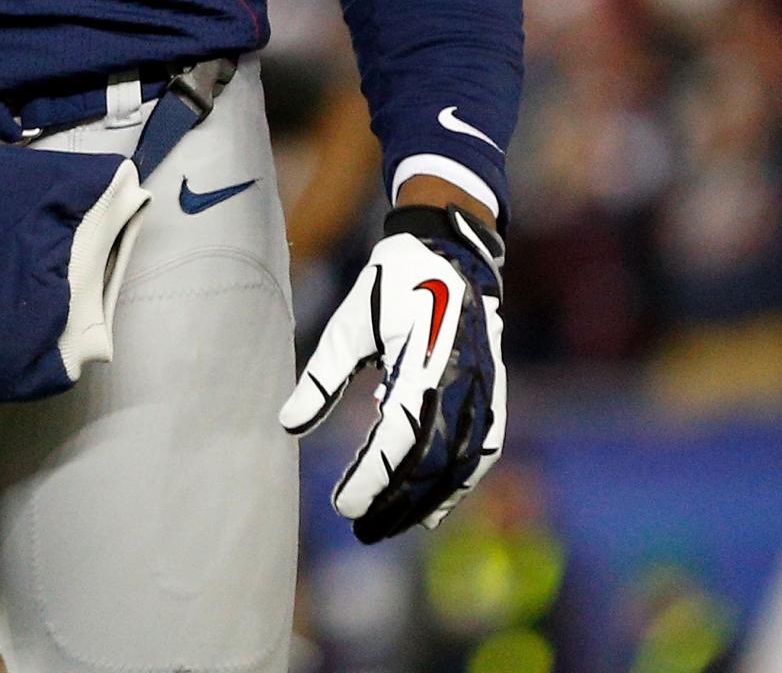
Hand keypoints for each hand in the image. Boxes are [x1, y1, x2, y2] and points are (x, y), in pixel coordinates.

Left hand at [279, 203, 506, 542]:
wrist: (449, 252)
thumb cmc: (390, 285)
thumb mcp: (348, 324)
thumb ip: (321, 378)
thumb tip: (288, 424)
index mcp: (423, 365)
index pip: (398, 440)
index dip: (373, 479)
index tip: (345, 506)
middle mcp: (461, 384)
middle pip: (431, 462)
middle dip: (397, 501)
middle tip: (362, 529)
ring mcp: (484, 390)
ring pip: (460, 464)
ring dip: (428, 500)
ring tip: (393, 525)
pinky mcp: (494, 392)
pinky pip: (484, 448)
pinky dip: (461, 481)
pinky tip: (437, 506)